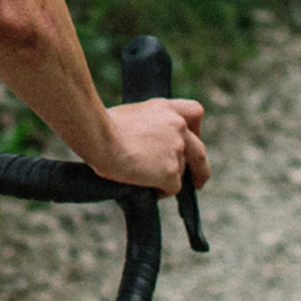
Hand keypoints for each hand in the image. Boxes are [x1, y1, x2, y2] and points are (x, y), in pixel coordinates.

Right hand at [87, 98, 208, 194]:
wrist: (100, 138)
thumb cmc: (102, 125)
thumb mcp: (131, 113)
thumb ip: (149, 123)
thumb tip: (146, 140)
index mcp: (166, 109)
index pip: (195, 112)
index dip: (196, 129)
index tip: (192, 140)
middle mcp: (177, 127)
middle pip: (200, 151)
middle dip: (201, 169)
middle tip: (198, 181)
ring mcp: (177, 149)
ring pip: (180, 171)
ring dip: (167, 177)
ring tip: (143, 178)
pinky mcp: (171, 171)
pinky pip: (173, 188)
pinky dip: (162, 191)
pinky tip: (147, 189)